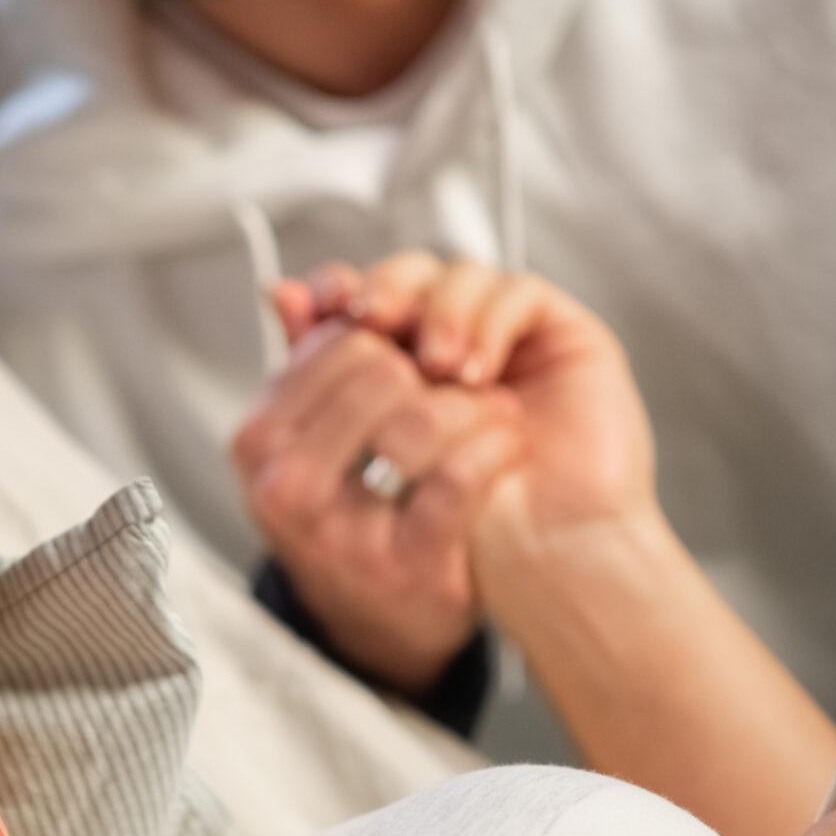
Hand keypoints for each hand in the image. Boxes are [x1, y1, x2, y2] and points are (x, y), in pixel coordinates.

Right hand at [233, 266, 528, 691]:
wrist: (378, 618)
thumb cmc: (346, 512)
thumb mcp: (306, 435)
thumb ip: (302, 358)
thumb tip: (290, 289)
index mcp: (256, 442)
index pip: (337, 341)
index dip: (392, 334)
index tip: (415, 351)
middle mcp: (283, 488)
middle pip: (380, 369)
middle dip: (431, 365)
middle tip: (458, 379)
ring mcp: (339, 532)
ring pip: (420, 418)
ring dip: (474, 405)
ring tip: (489, 413)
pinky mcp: (405, 565)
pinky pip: (462, 475)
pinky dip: (497, 448)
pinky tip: (504, 447)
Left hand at [290, 252, 655, 576]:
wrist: (534, 560)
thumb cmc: (449, 528)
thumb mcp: (362, 467)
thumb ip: (320, 389)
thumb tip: (278, 294)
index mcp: (396, 362)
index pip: (355, 295)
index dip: (338, 293)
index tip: (326, 309)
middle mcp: (446, 340)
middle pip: (403, 277)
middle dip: (386, 297)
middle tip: (376, 329)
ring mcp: (502, 334)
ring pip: (459, 275)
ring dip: (440, 312)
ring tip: (438, 368)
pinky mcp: (558, 334)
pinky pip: (518, 295)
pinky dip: (490, 322)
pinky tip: (475, 371)